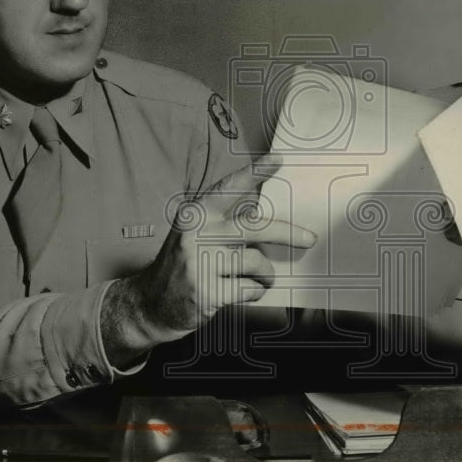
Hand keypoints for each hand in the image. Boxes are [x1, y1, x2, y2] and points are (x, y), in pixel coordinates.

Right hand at [102, 154, 315, 363]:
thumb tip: (267, 216)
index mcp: (196, 214)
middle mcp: (197, 234)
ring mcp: (201, 264)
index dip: (255, 172)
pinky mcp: (207, 292)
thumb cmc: (184, 264)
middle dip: (288, 233)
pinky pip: (250, 288)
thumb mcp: (197, 234)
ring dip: (266, 273)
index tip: (277, 159)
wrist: (151, 303)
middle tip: (309, 238)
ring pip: (256, 263)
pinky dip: (254, 291)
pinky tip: (243, 291)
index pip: (229, 188)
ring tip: (261, 277)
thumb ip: (226, 223)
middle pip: (254, 228)